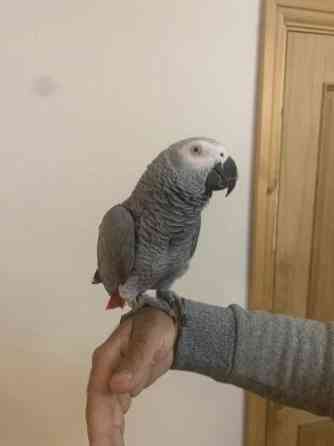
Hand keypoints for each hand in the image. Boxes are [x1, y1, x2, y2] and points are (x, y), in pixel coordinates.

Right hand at [86, 307, 177, 445]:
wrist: (165, 324)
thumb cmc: (154, 325)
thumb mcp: (148, 337)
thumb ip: (135, 360)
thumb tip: (117, 385)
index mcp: (107, 358)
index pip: (98, 393)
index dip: (97, 421)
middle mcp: (105, 372)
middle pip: (100, 408)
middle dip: (102, 435)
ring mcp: (113, 382)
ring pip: (107, 414)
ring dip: (108, 436)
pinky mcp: (123, 390)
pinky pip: (117, 414)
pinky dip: (116, 431)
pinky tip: (116, 443)